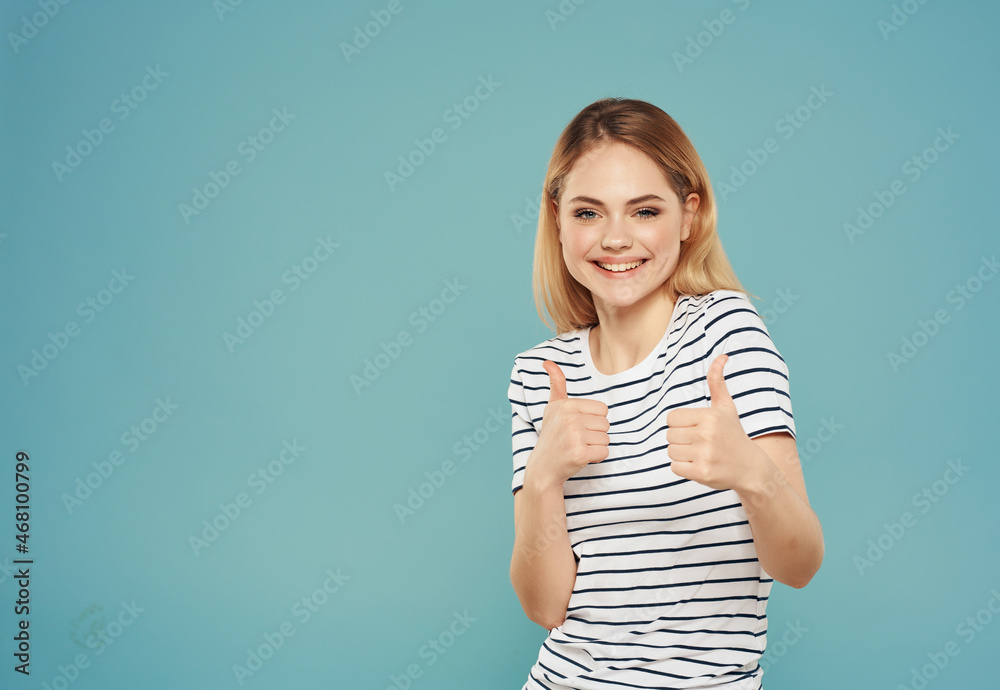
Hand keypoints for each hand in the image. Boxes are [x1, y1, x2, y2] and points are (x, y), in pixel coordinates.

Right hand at [525, 361, 609, 488]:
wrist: (544, 467)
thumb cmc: (552, 435)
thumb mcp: (553, 407)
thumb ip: (556, 384)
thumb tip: (547, 362)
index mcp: (566, 405)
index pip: (602, 410)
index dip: (593, 420)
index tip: (577, 426)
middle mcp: (570, 418)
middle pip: (606, 424)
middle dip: (595, 434)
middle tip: (576, 439)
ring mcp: (574, 436)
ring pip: (606, 438)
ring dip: (595, 446)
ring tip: (578, 447)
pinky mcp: (580, 453)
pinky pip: (604, 452)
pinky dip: (596, 457)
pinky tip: (580, 457)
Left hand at [666, 354, 767, 492]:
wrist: (751, 468)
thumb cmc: (734, 434)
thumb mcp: (726, 407)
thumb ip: (717, 382)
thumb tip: (722, 355)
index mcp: (709, 416)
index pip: (671, 418)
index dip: (680, 424)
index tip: (694, 428)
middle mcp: (707, 434)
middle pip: (670, 435)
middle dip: (680, 439)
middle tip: (698, 442)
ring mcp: (704, 455)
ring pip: (671, 451)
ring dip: (681, 454)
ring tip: (699, 453)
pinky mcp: (701, 473)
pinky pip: (674, 467)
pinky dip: (683, 468)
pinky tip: (699, 464)